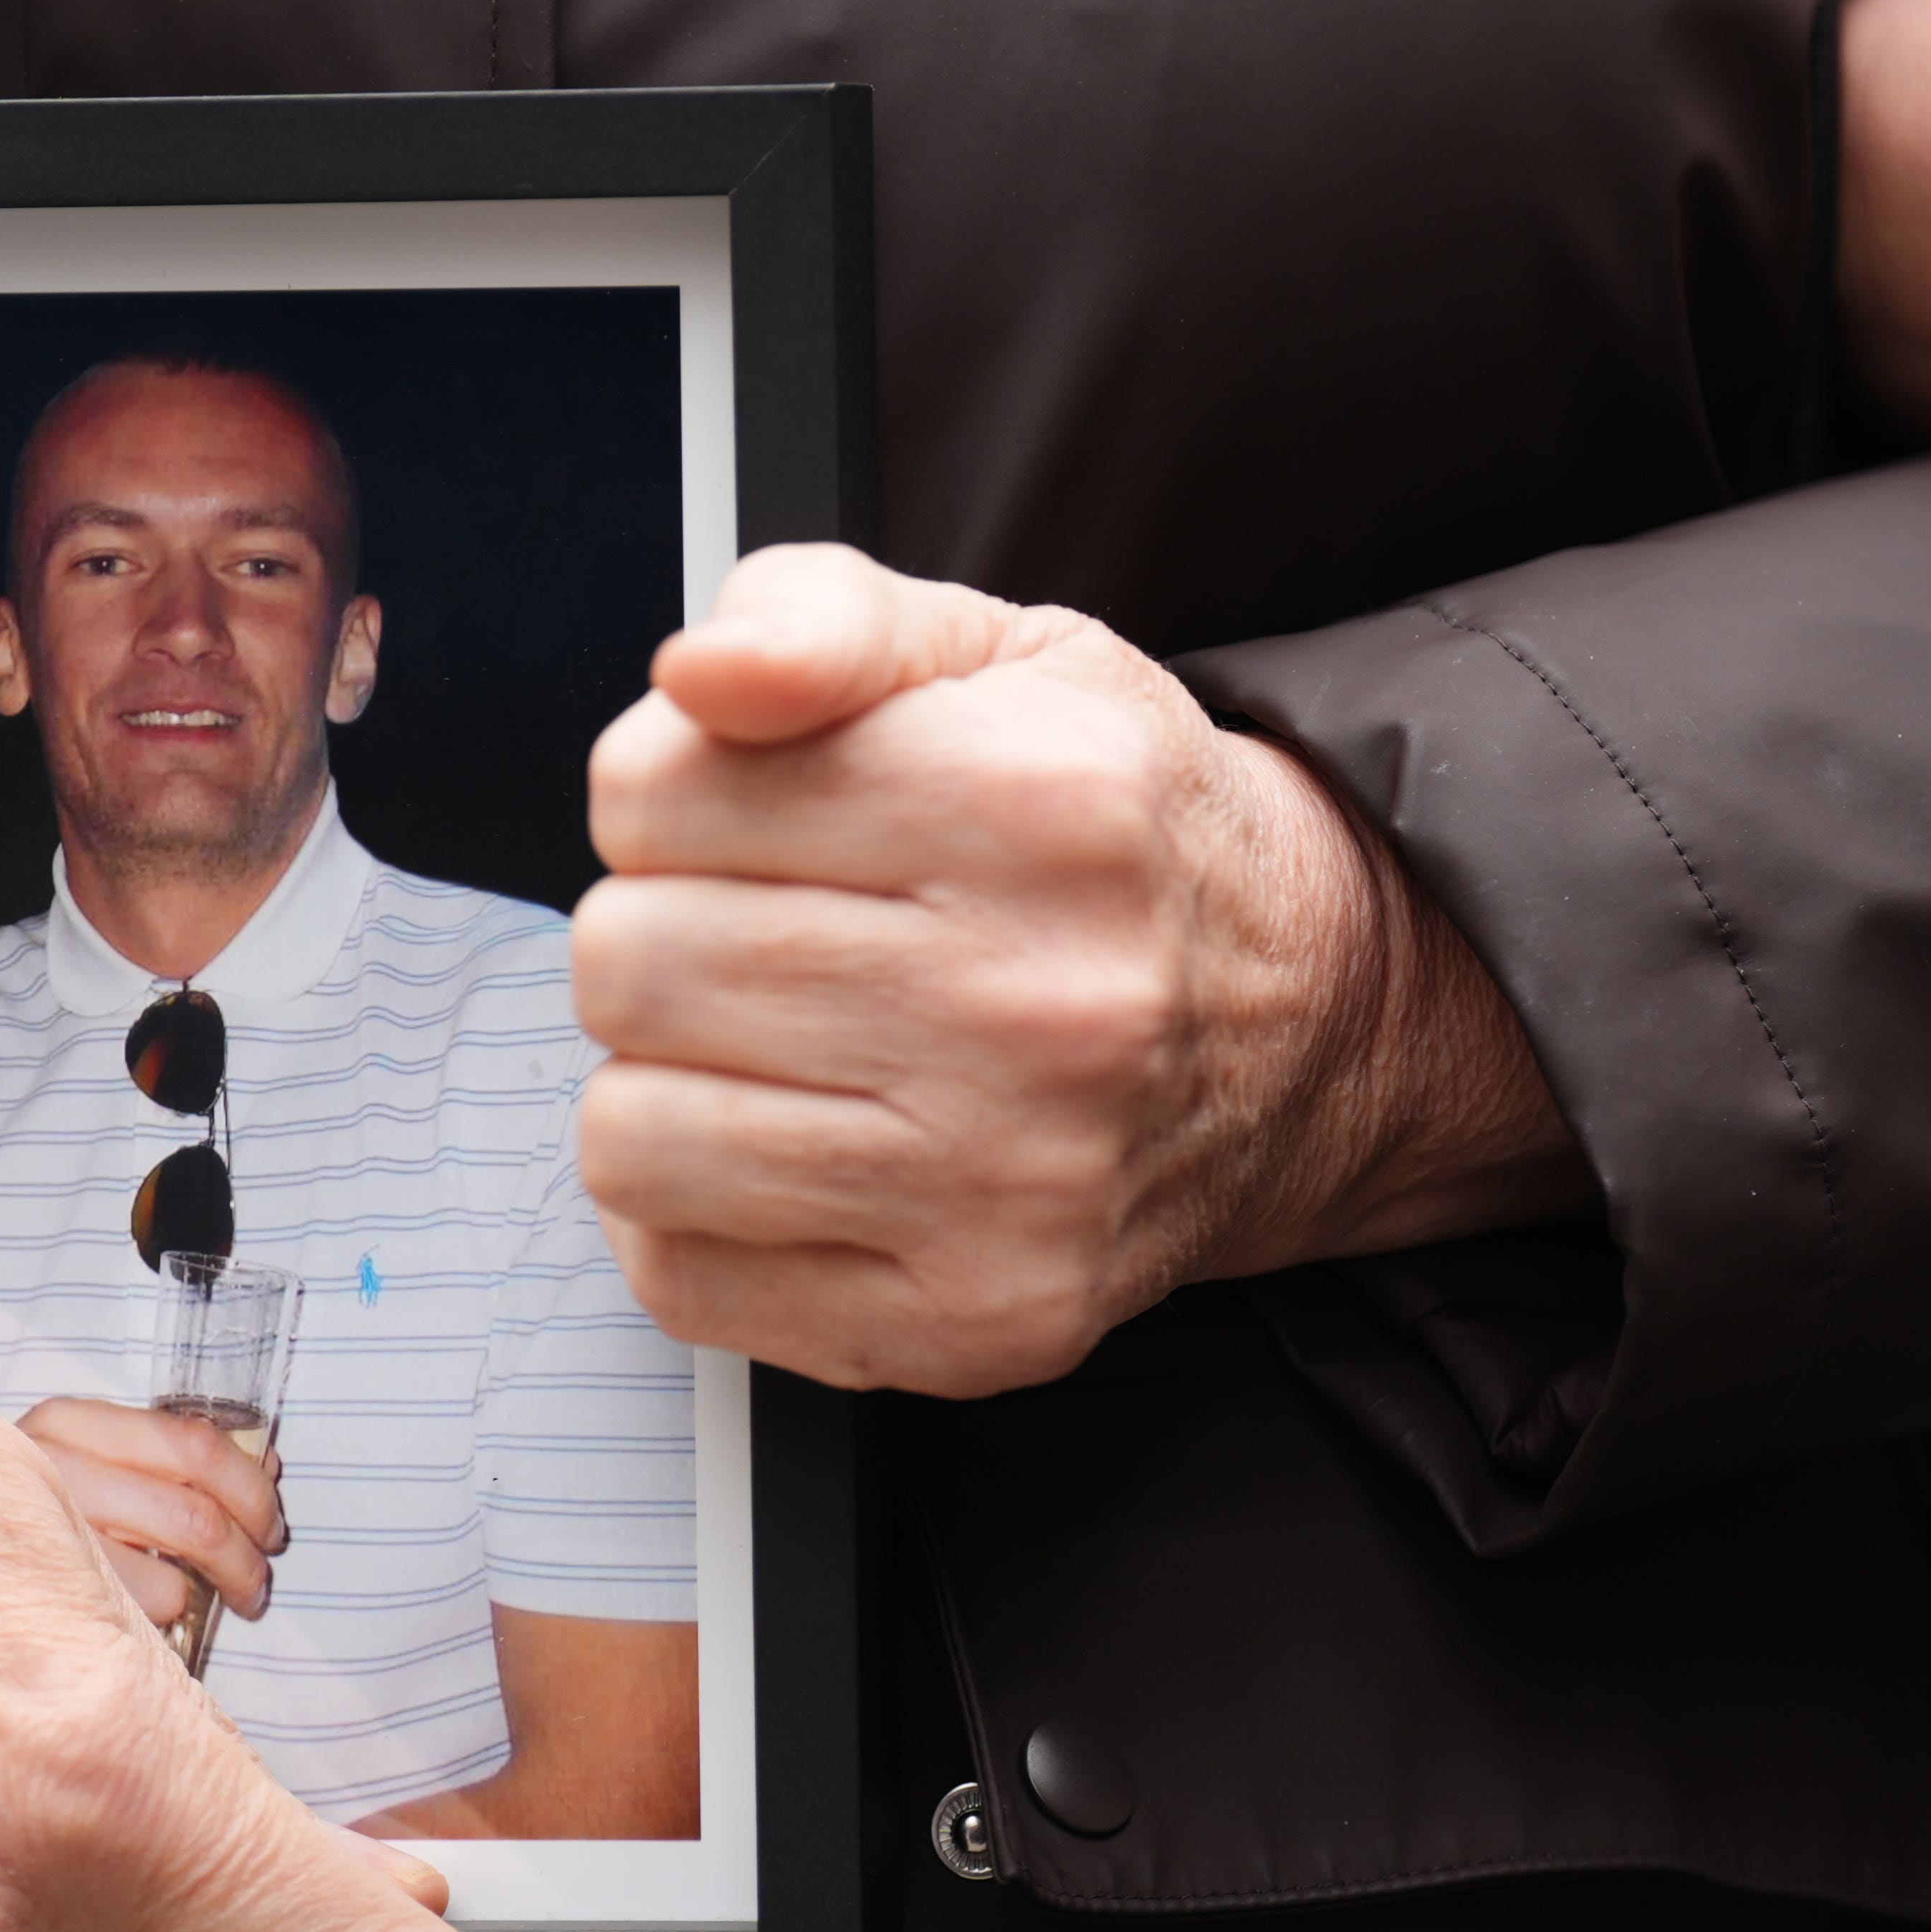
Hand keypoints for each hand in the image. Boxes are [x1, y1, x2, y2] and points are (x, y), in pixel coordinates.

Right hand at [21, 1397, 285, 1630]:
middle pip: (195, 1514)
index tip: (270, 1521)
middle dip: (247, 1555)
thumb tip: (264, 1463)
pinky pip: (146, 1607)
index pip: (194, 1445)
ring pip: (175, 1568)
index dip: (251, 1487)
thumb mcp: (95, 1462)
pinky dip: (168, 1617)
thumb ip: (173, 1457)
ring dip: (218, 1589)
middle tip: (258, 1578)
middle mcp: (53, 1469)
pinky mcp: (48, 1594)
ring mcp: (46, 1534)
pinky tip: (155, 1616)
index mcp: (71, 1423)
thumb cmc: (36, 1512)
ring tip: (223, 1599)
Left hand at [568, 545, 1591, 1398]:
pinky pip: (686, 1280)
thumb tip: (697, 679)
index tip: (745, 821)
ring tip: (777, 1050)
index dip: (662, 800)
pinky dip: (696, 1219)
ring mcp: (1011, 1183)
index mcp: (1029, 800)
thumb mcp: (992, 652)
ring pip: (633, 1136)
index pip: (647, 794)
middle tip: (763, 940)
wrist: (1302, 1023)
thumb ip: (817, 614)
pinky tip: (794, 1157)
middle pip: (628, 966)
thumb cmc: (1109, 828)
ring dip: (668, 1083)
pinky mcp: (977, 1317)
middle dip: (659, 938)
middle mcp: (1037, 1001)